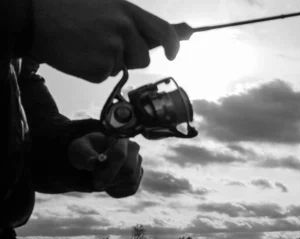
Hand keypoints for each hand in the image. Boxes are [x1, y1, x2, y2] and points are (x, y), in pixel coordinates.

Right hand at [29, 0, 179, 82]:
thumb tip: (157, 41)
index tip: (172, 55)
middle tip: (102, 44)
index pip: (162, 31)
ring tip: (85, 45)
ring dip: (108, 63)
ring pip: (122, 68)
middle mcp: (124, 29)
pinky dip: (91, 70)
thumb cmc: (66, 9)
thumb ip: (129, 21)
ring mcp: (112, 49)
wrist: (32, 17)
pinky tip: (77, 54)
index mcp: (127, 11)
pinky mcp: (99, 68)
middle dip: (129, 58)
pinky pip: (104, 76)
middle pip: (143, 58)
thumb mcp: (103, 5)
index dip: (172, 45)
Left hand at [68, 132, 142, 197]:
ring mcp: (137, 162)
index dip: (110, 170)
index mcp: (119, 138)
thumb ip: (85, 155)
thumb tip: (94, 162)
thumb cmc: (85, 151)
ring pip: (130, 180)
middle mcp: (133, 149)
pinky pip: (131, 189)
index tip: (97, 182)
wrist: (92, 158)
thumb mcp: (79, 150)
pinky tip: (107, 185)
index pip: (120, 154)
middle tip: (96, 183)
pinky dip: (117, 191)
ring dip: (112, 185)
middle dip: (110, 180)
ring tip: (100, 180)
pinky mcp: (138, 175)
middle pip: (129, 170)